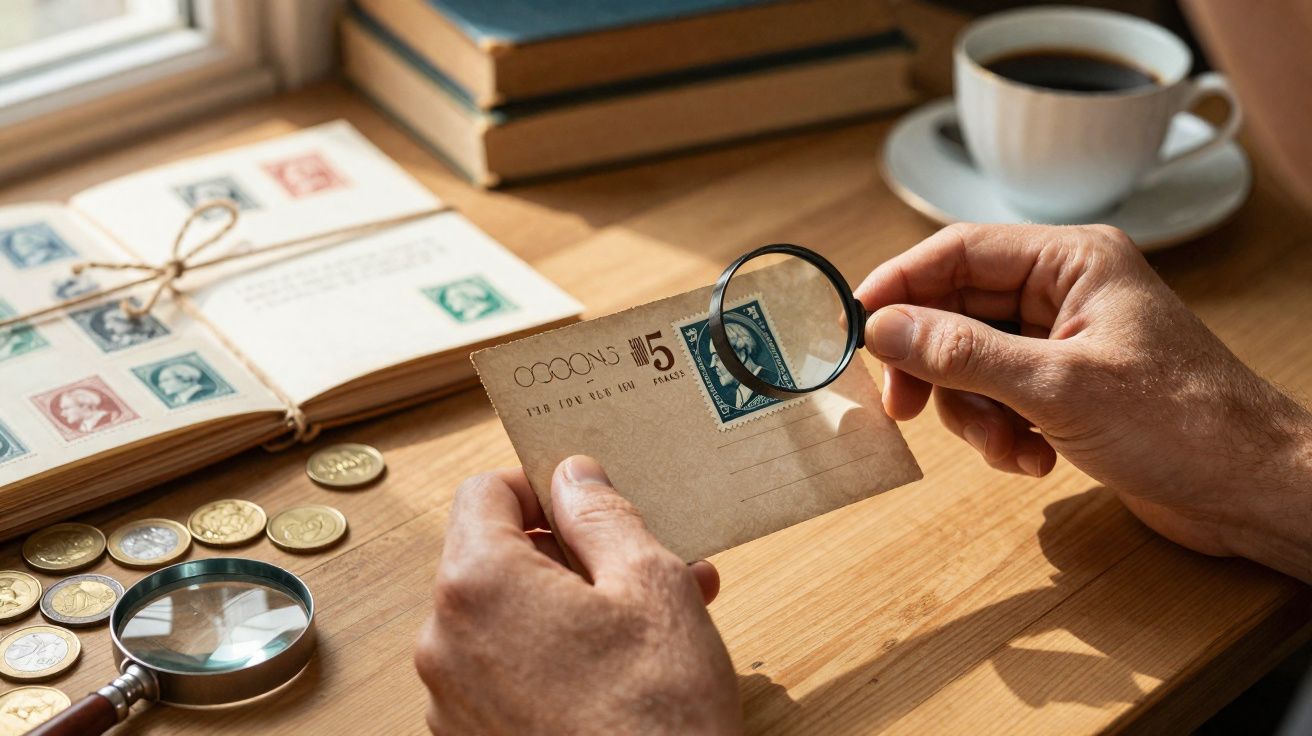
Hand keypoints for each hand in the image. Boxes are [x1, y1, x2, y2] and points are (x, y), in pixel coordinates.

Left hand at [416, 456, 740, 734]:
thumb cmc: (657, 713)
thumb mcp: (650, 585)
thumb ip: (602, 514)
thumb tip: (572, 475)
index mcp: (477, 585)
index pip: (485, 491)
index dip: (540, 485)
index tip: (587, 502)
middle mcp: (444, 641)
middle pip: (493, 557)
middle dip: (568, 552)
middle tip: (640, 559)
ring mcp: (452, 700)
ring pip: (506, 618)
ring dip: (571, 604)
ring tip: (651, 618)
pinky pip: (505, 671)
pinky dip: (554, 656)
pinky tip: (623, 667)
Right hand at [856, 223, 1311, 581]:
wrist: (1252, 491)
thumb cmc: (1184, 424)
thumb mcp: (1057, 386)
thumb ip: (962, 353)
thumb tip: (883, 327)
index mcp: (1071, 261)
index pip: (957, 252)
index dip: (899, 285)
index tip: (854, 326)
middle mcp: (1065, 291)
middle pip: (956, 310)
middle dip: (933, 366)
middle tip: (907, 408)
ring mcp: (1065, 340)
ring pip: (971, 362)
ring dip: (973, 414)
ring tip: (1009, 449)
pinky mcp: (1068, 387)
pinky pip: (999, 397)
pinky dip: (1001, 432)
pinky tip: (1035, 460)